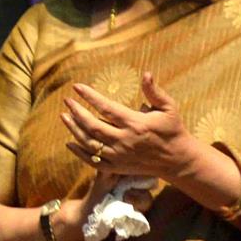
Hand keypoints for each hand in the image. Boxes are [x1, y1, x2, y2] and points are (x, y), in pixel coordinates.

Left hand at [61, 72, 197, 180]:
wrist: (177, 160)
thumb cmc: (173, 130)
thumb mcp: (168, 108)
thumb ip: (154, 92)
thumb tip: (146, 73)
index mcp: (136, 123)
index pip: (106, 107)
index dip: (90, 96)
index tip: (77, 87)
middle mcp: (124, 140)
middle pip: (92, 126)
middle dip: (76, 112)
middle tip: (67, 101)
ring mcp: (119, 156)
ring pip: (89, 143)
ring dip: (74, 129)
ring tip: (64, 117)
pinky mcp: (117, 167)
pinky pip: (93, 161)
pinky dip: (79, 152)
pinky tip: (70, 142)